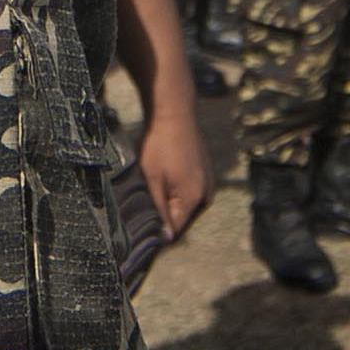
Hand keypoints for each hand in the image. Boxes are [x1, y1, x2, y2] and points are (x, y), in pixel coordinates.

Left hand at [137, 107, 210, 244]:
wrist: (174, 112)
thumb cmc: (159, 145)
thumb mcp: (152, 180)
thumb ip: (159, 210)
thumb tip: (166, 238)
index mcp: (194, 199)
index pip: (176, 231)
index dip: (157, 232)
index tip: (141, 229)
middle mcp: (207, 194)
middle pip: (182, 219)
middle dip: (164, 216)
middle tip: (143, 205)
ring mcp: (209, 182)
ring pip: (186, 205)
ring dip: (170, 203)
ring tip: (153, 188)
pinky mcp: (207, 171)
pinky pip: (191, 191)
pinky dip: (178, 191)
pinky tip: (164, 178)